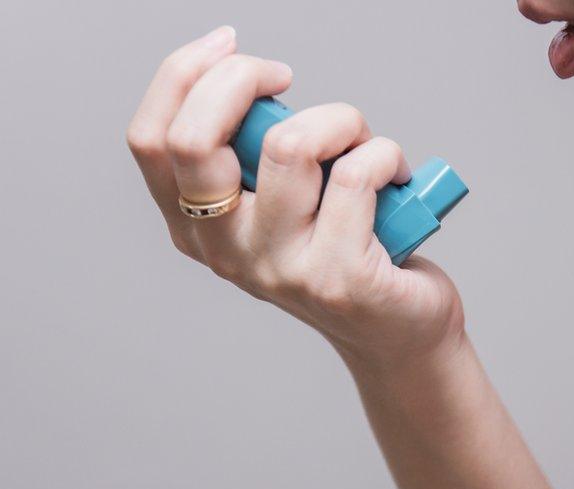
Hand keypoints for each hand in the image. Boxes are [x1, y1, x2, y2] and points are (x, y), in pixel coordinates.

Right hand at [126, 26, 465, 370]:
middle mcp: (226, 252)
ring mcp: (281, 269)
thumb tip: (261, 88)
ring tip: (362, 143)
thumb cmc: (346, 252)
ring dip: (340, 119)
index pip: (150, 141)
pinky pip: (356, 174)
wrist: (397, 331)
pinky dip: (384, 153)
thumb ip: (258, 159)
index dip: (183, 76)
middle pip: (196, 139)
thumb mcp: (282, 204)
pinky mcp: (339, 277)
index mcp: (197, 228)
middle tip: (286, 78)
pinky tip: (395, 174)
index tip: (229, 48)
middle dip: (243, 77)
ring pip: (291, 145)